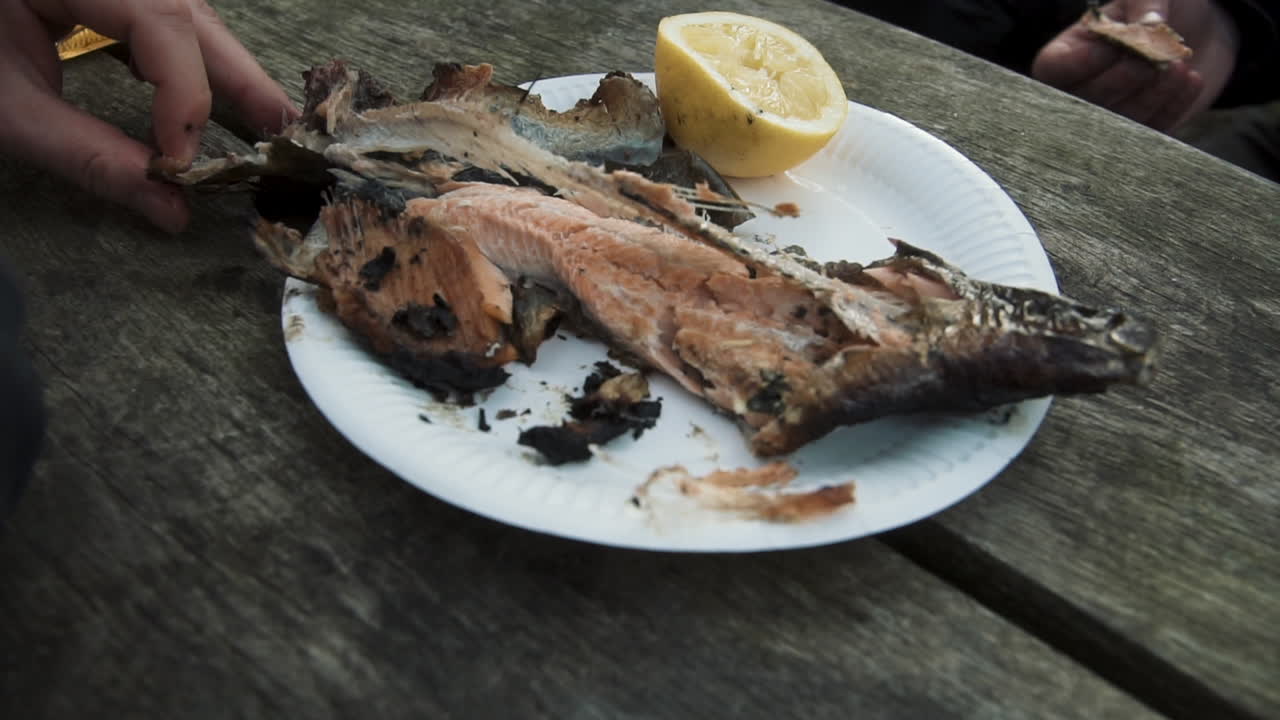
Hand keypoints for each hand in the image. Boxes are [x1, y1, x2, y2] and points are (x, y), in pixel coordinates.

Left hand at [0, 0, 297, 232]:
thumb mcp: (6, 108)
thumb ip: (89, 156)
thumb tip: (173, 211)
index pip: (157, 22)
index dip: (181, 96)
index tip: (183, 166)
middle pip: (186, 9)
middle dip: (237, 75)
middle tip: (285, 134)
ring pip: (184, 10)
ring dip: (224, 70)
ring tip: (266, 120)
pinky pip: (161, 17)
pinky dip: (190, 60)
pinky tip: (213, 96)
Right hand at [1031, 0, 1240, 131]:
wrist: (1194, 31)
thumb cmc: (1154, 10)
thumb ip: (1144, 4)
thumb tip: (1150, 26)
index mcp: (1065, 53)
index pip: (1054, 68)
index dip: (1086, 59)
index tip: (1123, 40)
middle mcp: (1077, 90)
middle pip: (1086, 99)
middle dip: (1124, 78)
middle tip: (1158, 56)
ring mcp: (1107, 116)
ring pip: (1119, 120)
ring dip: (1153, 94)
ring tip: (1181, 64)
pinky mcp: (1139, 132)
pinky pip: (1148, 131)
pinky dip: (1173, 106)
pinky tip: (1192, 80)